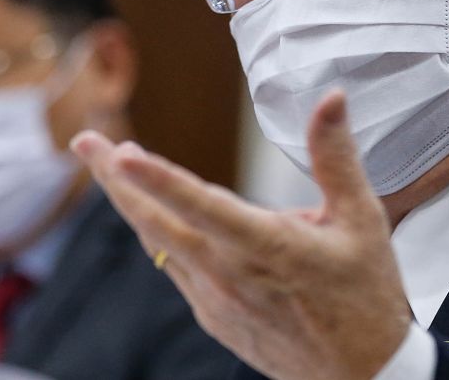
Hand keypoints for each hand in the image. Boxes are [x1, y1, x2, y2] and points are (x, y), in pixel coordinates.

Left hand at [70, 89, 411, 379]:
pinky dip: (158, 232)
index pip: (203, 207)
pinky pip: (174, 265)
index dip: (158, 179)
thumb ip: (336, 156)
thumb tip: (332, 97)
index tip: (121, 153)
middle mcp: (230, 276)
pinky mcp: (211, 315)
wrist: (362, 379)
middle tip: (83, 141)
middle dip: (114, 179)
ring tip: (109, 166)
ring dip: (131, 203)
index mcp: (268, 249)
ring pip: (158, 243)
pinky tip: (153, 212)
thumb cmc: (366, 297)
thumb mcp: (362, 220)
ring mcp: (214, 300)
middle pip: (156, 222)